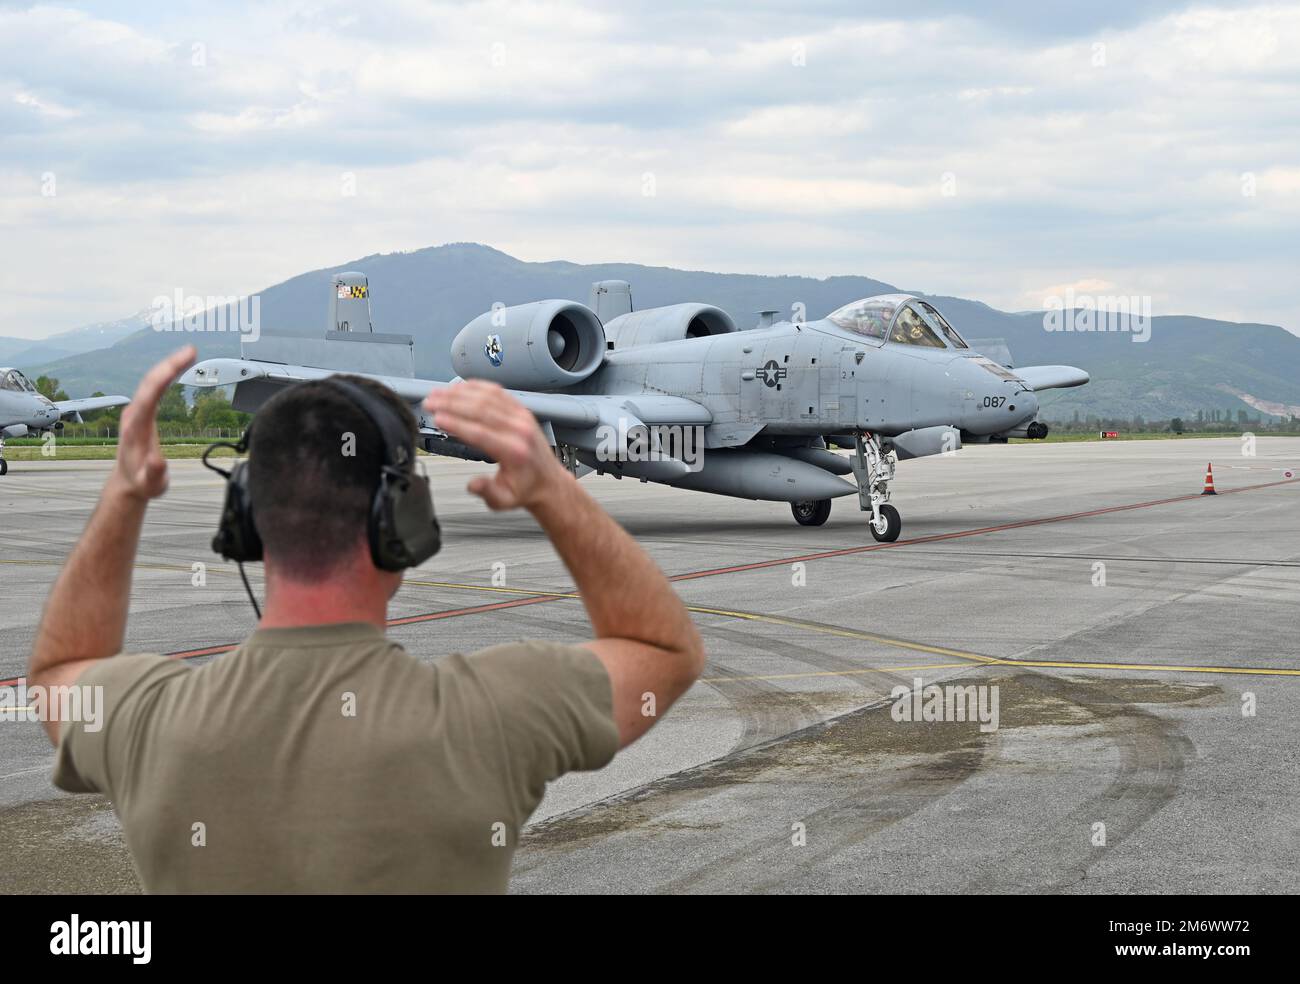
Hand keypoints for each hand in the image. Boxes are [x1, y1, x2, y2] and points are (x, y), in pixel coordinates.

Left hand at [109, 346, 196, 501]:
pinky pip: (152, 388)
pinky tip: (176, 367)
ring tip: (188, 354)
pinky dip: (165, 375)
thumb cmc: (141, 483)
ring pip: (150, 382)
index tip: (185, 360)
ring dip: (168, 366)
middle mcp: (132, 414)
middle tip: (192, 350)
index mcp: (136, 427)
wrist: (127, 483)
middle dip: (170, 363)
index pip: (151, 392)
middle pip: (150, 382)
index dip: (168, 373)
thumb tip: (158, 459)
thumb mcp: (150, 484)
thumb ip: (154, 472)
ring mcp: (134, 412)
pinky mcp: (139, 412)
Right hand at [423, 380, 569, 510]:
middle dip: (451, 404)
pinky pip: (497, 392)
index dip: (456, 424)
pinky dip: (476, 386)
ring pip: (487, 397)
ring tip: (438, 393)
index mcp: (514, 451)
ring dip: (459, 393)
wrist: (548, 481)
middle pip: (481, 409)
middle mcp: (519, 429)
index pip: (480, 433)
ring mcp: (522, 416)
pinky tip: (459, 387)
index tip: (437, 418)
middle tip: (430, 403)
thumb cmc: (525, 489)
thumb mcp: (504, 500)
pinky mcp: (521, 410)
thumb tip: (472, 484)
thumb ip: (487, 492)